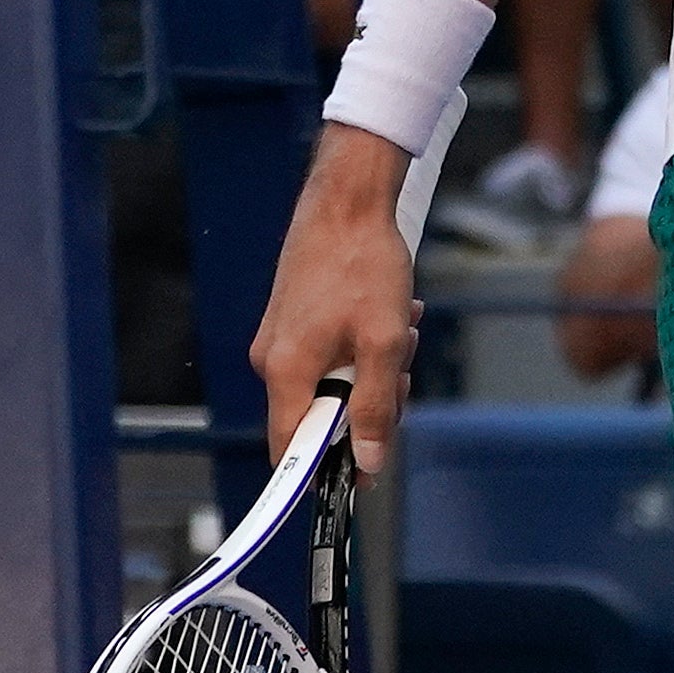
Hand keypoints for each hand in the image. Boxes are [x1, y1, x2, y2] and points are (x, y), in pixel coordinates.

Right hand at [251, 126, 426, 470]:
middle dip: (368, 401)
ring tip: (400, 327)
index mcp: (285, 371)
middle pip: (321, 415)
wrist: (347, 197)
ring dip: (372, 366)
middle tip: (401, 372)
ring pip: (332, 380)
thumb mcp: (384, 341)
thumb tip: (370, 462)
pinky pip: (328, 352)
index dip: (329, 470)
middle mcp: (271, 358)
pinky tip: (387, 314)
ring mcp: (279, 336)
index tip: (364, 475)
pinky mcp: (292, 317)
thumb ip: (376, 407)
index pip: (291, 450)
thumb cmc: (363, 262)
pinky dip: (361, 342)